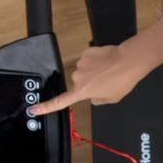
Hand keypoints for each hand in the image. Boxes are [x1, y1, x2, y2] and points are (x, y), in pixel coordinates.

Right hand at [30, 45, 145, 115]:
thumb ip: (98, 100)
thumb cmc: (122, 80)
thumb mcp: (112, 98)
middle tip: (106, 82)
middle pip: (79, 84)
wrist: (129, 61)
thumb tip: (93, 97)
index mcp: (81, 91)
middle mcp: (77, 78)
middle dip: (90, 84)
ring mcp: (80, 64)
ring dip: (94, 72)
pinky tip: (107, 62)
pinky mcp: (86, 53)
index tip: (34, 109)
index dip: (45, 107)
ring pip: (85, 71)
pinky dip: (96, 61)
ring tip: (109, 71)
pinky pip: (89, 59)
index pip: (59, 102)